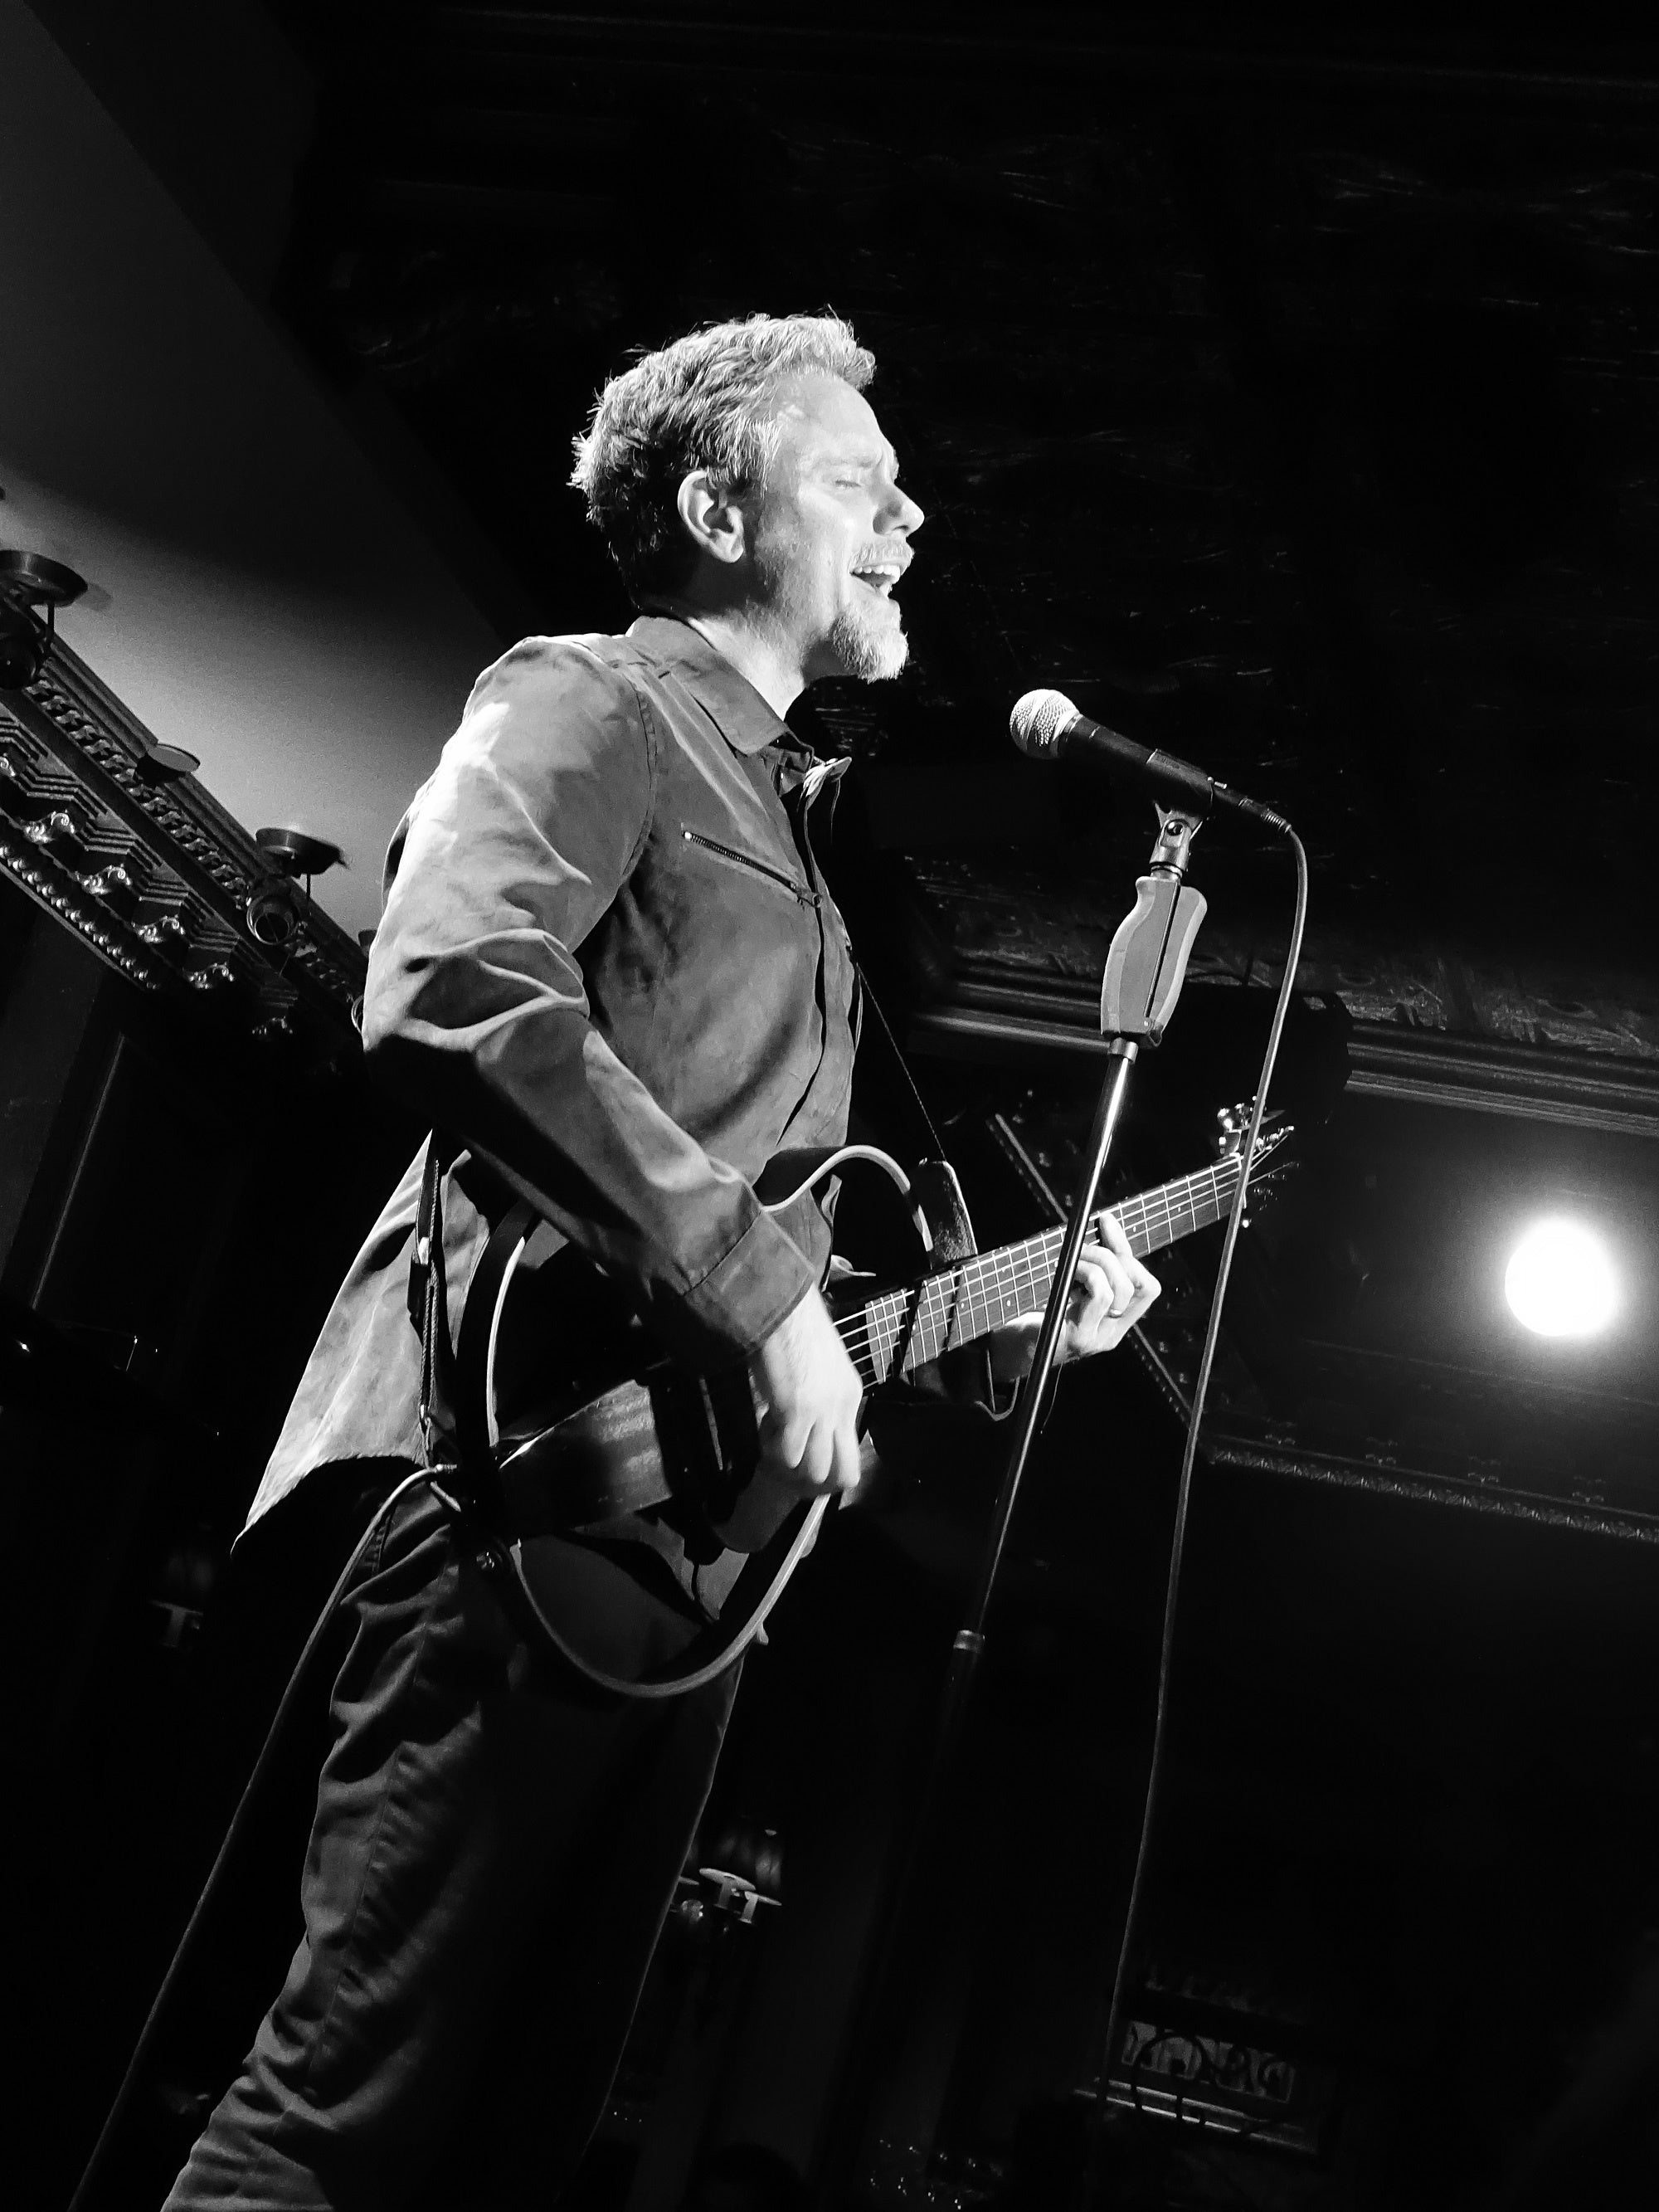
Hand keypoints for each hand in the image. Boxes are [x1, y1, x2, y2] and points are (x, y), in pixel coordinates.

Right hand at [715, 1289, 865, 1552]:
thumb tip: (804, 1422)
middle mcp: (842, 1407)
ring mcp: (822, 1412)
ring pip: (815, 1472)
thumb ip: (820, 1394)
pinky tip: (763, 1426)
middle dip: (815, 1483)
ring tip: (774, 1441)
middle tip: (789, 1467)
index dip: (823, 1464)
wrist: (779, 1305)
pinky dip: (772, 1450)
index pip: (850, 1454)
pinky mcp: (797, 1411)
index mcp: (850, 1394)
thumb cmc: (792, 1327)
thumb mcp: (820, 1365)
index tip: (800, 1450)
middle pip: (844, 1474)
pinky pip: (787, 1456)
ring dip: (790, 1468)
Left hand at [989, 1210, 1160, 1383]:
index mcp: (1115, 1324)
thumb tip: (1106, 1222)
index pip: (1148, 1288)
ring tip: (1072, 1261)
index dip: (1129, 1253)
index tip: (1105, 1224)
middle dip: (1112, 1255)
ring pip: (1118, 1290)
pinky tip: (1067, 1275)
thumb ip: (1089, 1265)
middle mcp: (1111, 1335)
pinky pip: (1100, 1297)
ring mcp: (1097, 1339)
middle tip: (1083, 1246)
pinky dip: (1086, 1274)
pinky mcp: (1079, 1338)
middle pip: (1137, 1285)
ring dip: (1096, 1263)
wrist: (1009, 1349)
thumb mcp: (1068, 1286)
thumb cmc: (1033, 1312)